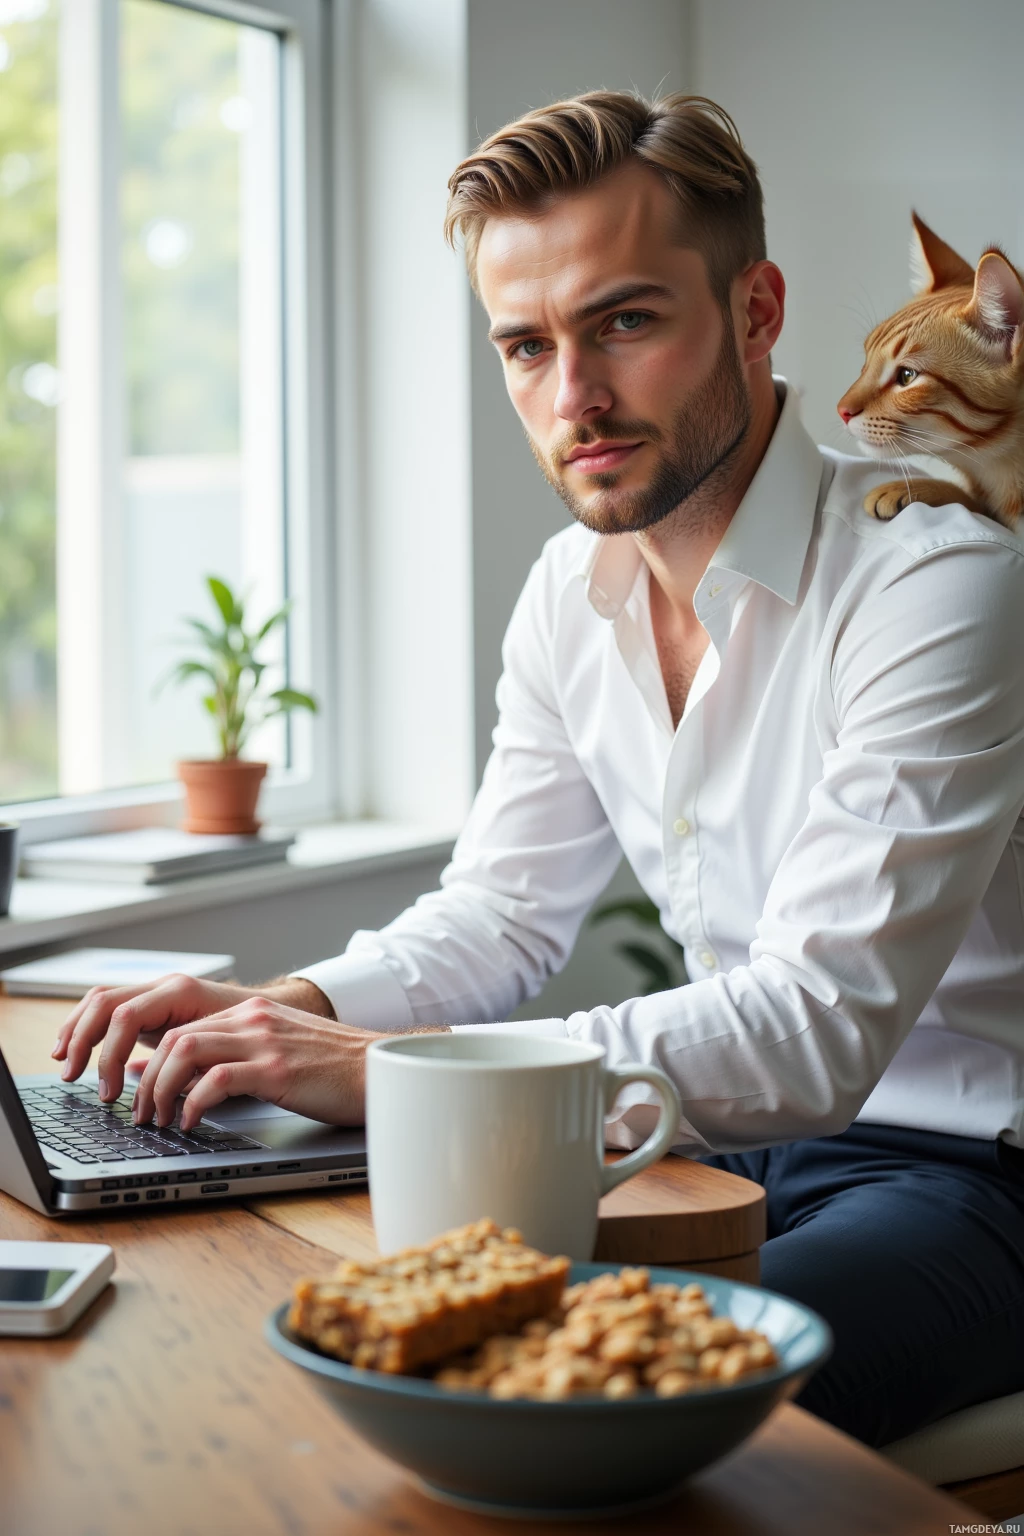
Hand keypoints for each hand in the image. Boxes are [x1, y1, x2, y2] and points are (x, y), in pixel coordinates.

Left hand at [130, 999, 382, 1128]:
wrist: (379, 1068)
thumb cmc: (333, 1069)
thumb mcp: (276, 1052)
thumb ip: (233, 1056)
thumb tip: (185, 1078)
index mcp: (251, 1013)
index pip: (182, 1028)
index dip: (152, 1064)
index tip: (145, 1096)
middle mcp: (253, 1019)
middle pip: (174, 1038)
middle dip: (148, 1080)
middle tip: (144, 1114)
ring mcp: (265, 1042)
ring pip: (185, 1051)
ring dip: (162, 1089)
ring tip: (162, 1119)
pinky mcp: (277, 1069)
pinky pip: (216, 1080)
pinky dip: (193, 1102)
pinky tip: (193, 1121)